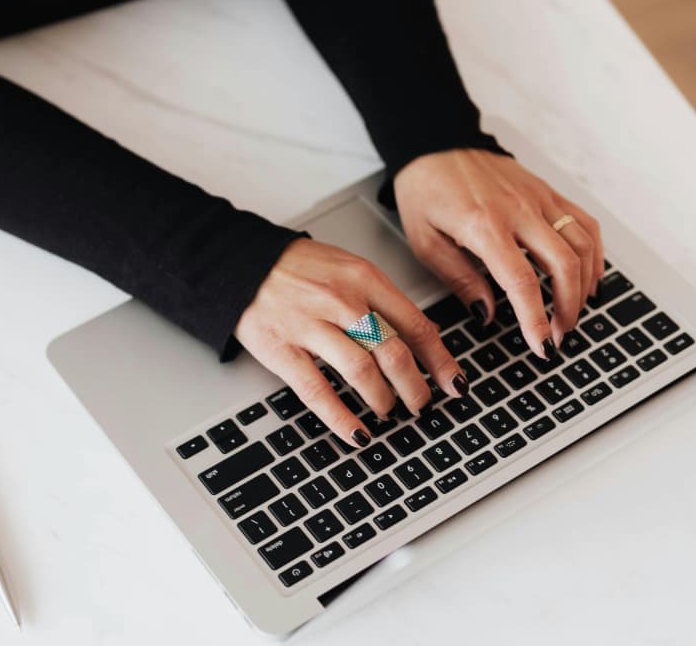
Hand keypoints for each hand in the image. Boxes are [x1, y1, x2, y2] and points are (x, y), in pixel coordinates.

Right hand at [234, 238, 467, 445]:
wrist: (241, 263)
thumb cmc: (297, 268)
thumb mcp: (348, 269)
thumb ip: (381, 300)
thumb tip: (419, 338)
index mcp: (364, 279)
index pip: (416, 325)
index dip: (440, 360)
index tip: (453, 382)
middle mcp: (342, 302)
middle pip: (394, 353)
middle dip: (415, 387)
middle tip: (422, 404)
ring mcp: (311, 327)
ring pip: (362, 373)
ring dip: (383, 400)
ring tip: (388, 411)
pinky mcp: (283, 350)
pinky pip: (319, 391)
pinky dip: (342, 418)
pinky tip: (356, 433)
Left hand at [394, 148, 602, 357]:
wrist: (434, 143)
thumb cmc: (425, 191)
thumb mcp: (426, 242)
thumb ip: (460, 279)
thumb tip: (488, 313)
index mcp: (484, 225)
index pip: (523, 281)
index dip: (536, 319)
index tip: (542, 345)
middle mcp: (518, 210)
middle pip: (563, 265)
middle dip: (567, 308)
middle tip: (558, 335)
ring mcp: (538, 198)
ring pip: (581, 245)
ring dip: (584, 285)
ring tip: (572, 313)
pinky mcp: (547, 191)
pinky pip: (583, 222)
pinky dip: (593, 253)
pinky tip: (588, 276)